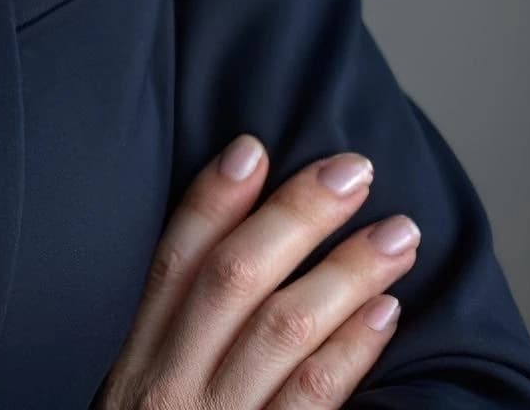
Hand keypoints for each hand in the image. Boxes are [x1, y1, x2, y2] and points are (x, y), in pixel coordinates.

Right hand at [94, 133, 419, 407]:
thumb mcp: (134, 396)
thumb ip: (168, 337)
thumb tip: (223, 251)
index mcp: (135, 360)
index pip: (172, 260)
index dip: (212, 198)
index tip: (254, 146)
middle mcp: (169, 387)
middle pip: (233, 281)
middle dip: (295, 217)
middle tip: (351, 170)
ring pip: (281, 332)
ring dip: (344, 274)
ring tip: (395, 233)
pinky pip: (312, 404)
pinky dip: (351, 354)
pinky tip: (386, 316)